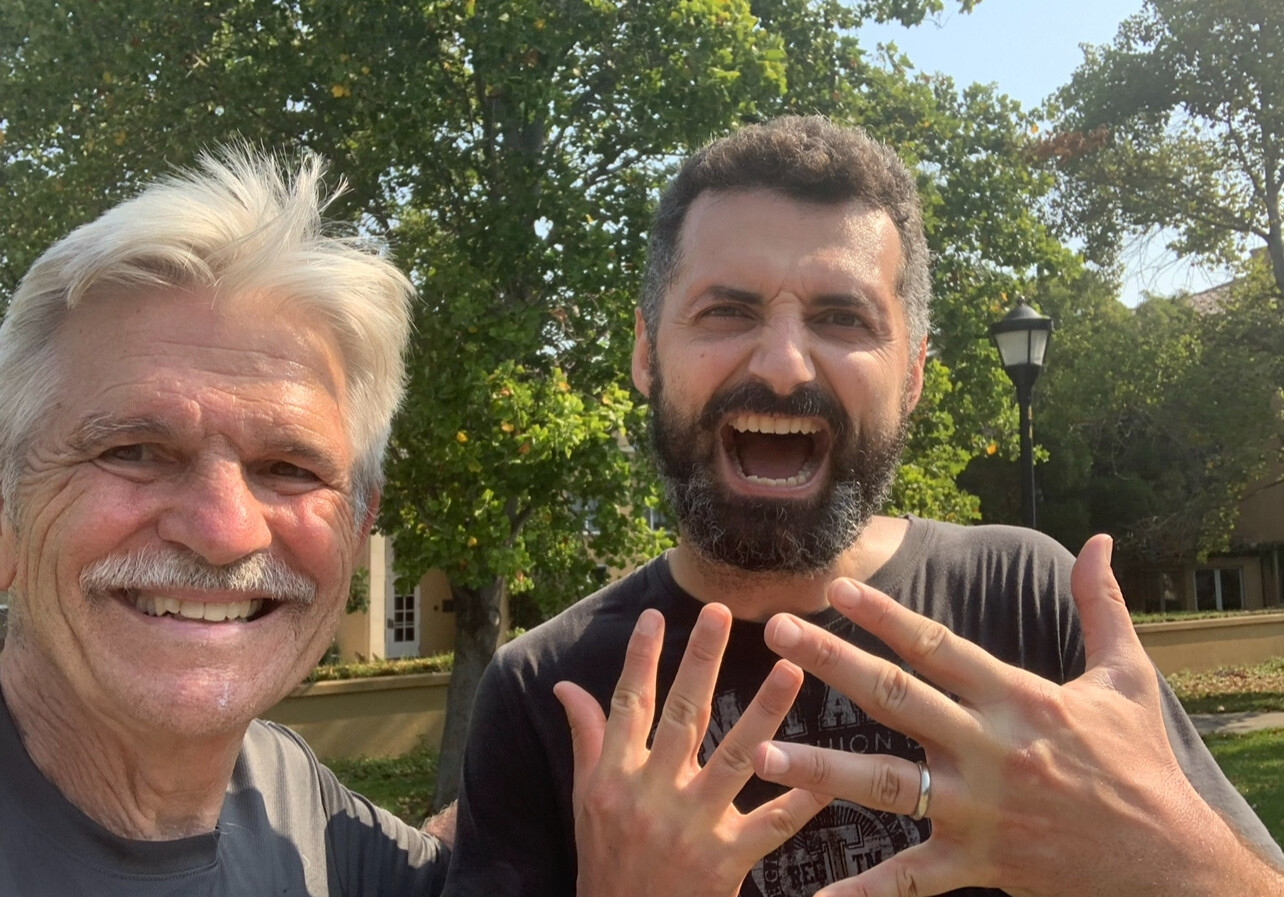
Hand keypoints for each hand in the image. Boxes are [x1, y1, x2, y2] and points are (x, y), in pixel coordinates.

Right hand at [554, 603, 830, 896]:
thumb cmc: (606, 863)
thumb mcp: (585, 802)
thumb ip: (587, 739)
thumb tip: (565, 686)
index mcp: (615, 778)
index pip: (628, 704)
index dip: (641, 657)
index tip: (657, 614)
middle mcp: (650, 794)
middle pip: (683, 715)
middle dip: (702, 661)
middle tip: (723, 612)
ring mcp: (690, 826)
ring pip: (735, 757)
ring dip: (766, 711)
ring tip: (792, 670)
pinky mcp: (724, 861)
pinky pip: (771, 823)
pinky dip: (801, 798)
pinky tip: (829, 773)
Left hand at [753, 535, 1282, 896]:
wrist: (1170, 863)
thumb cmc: (1141, 765)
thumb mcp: (1127, 677)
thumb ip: (1102, 606)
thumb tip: (1098, 541)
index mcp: (1019, 699)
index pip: (938, 646)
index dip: (886, 615)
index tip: (835, 586)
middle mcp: (990, 748)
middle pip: (898, 698)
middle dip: (833, 663)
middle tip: (777, 633)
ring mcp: (980, 808)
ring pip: (889, 784)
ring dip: (824, 771)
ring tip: (764, 755)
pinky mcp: (979, 862)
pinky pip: (914, 877)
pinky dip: (868, 890)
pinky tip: (819, 894)